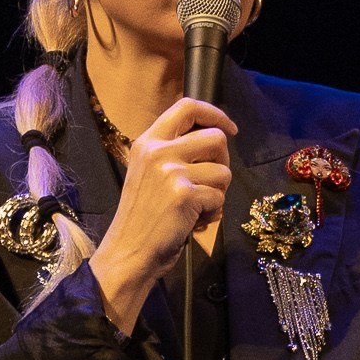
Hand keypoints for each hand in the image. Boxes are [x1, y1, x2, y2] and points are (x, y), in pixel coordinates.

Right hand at [91, 97, 236, 332]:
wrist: (129, 252)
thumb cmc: (142, 218)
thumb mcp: (148, 174)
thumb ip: (173, 153)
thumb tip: (215, 142)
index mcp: (148, 142)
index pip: (187, 107)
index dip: (215, 114)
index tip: (230, 128)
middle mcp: (158, 151)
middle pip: (215, 138)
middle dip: (224, 162)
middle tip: (213, 183)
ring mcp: (170, 171)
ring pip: (223, 171)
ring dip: (218, 193)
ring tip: (197, 208)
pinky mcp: (184, 194)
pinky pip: (218, 197)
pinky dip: (212, 213)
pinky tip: (194, 222)